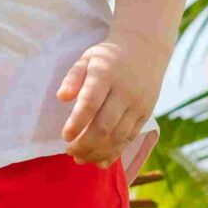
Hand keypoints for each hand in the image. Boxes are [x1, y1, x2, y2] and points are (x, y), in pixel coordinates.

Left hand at [55, 40, 155, 166]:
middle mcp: (124, 91)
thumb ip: (73, 76)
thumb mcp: (88, 57)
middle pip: (104, 126)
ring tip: (81, 159)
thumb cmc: (110, 55)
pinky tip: (100, 161)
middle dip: (85, 144)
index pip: (90, 103)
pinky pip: (130, 138)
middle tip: (70, 152)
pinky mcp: (146, 113)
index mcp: (106, 74)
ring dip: (98, 152)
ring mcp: (138, 104)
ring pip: (118, 136)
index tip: (65, 136)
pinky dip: (115, 152)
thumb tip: (62, 97)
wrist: (146, 47)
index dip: (77, 123)